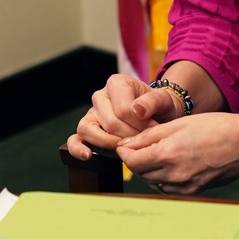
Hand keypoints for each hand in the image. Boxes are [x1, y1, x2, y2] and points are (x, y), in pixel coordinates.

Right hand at [65, 73, 185, 160]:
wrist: (157, 116)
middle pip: (109, 122)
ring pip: (89, 130)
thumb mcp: (164, 100)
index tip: (153, 129)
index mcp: (117, 83)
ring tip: (125, 148)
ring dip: (109, 143)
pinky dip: (77, 148)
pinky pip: (74, 139)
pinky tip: (87, 156)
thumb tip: (137, 110)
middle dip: (129, 136)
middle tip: (143, 140)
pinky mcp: (87, 130)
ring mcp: (91, 114)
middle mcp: (100, 96)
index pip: (123, 109)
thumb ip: (153, 101)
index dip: (139, 124)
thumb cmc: (159, 107)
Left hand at [117, 112, 238, 194]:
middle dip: (135, 159)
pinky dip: (162, 176)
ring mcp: (184, 186)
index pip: (131, 161)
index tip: (126, 141)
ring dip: (148, 168)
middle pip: (139, 172)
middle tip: (139, 144)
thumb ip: (151, 134)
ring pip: (152, 181)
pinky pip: (167, 186)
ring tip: (157, 151)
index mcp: (169, 154)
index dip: (124, 150)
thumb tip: (128, 143)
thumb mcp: (180, 123)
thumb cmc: (217, 127)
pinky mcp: (193, 191)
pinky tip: (171, 162)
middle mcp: (174, 175)